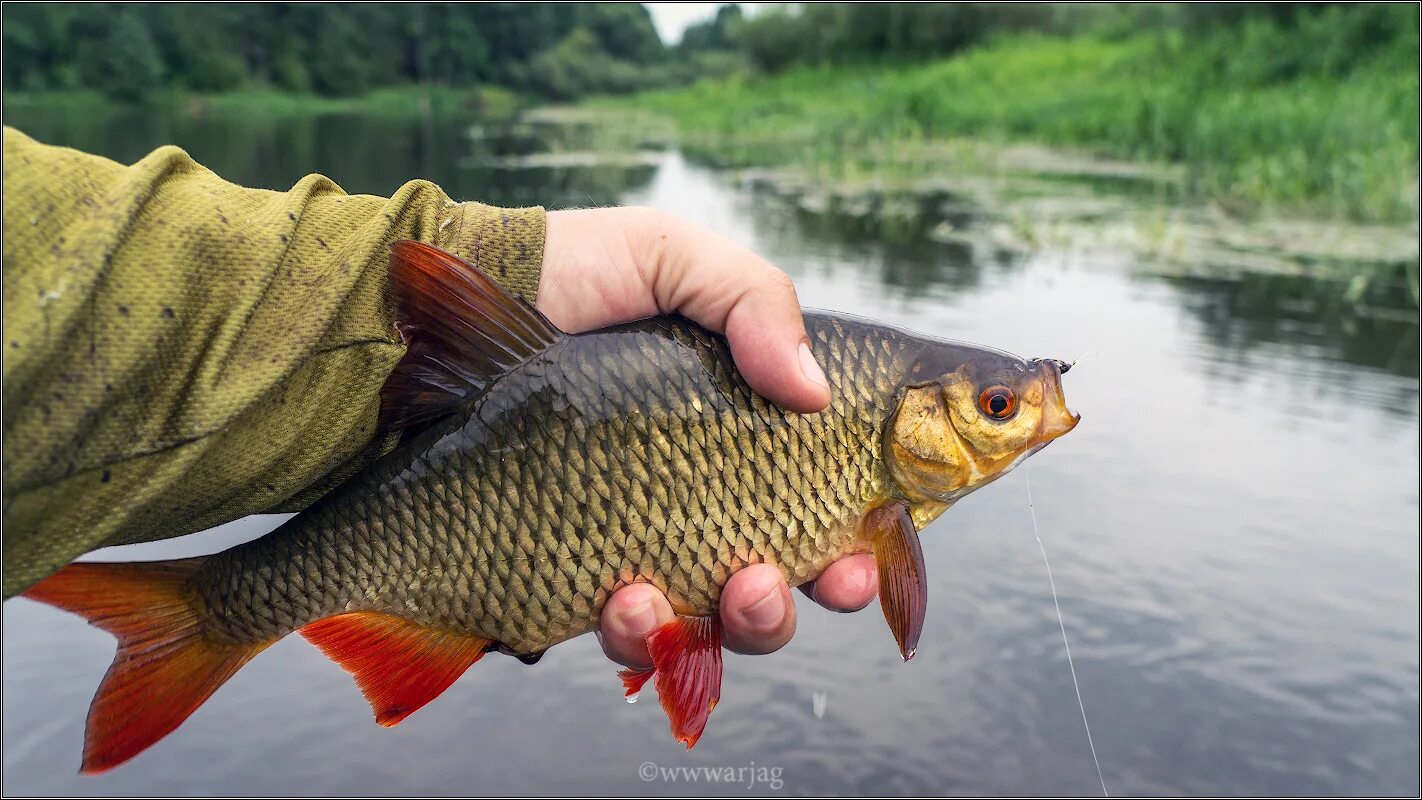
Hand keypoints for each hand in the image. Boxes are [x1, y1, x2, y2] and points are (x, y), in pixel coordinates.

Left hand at [537, 207, 878, 666]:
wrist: (424, 323)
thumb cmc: (562, 276)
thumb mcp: (668, 254)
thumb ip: (753, 299)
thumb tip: (816, 390)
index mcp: (739, 432)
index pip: (822, 502)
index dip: (859, 543)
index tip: (864, 554)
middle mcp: (696, 500)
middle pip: (779, 585)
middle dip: (799, 603)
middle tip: (791, 581)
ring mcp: (634, 548)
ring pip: (714, 629)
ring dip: (740, 628)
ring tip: (724, 592)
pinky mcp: (568, 585)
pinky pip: (625, 639)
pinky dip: (641, 632)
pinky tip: (624, 596)